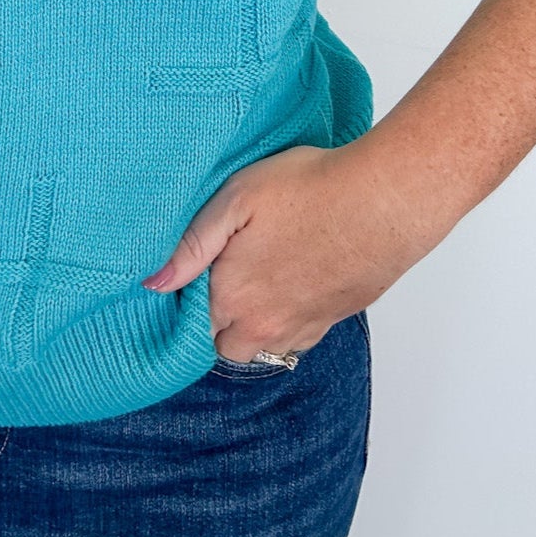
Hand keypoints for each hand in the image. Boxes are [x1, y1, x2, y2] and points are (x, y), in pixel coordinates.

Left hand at [141, 137, 449, 361]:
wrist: (382, 202)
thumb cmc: (309, 189)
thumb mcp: (236, 198)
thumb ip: (192, 245)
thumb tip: (154, 283)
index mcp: (231, 295)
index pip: (189, 324)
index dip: (185, 300)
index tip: (189, 275)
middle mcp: (263, 323)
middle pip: (222, 344)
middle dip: (214, 321)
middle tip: (220, 278)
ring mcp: (300, 326)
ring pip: (260, 347)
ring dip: (250, 326)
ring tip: (255, 282)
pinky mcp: (330, 320)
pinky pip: (295, 340)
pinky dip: (285, 323)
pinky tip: (291, 284)